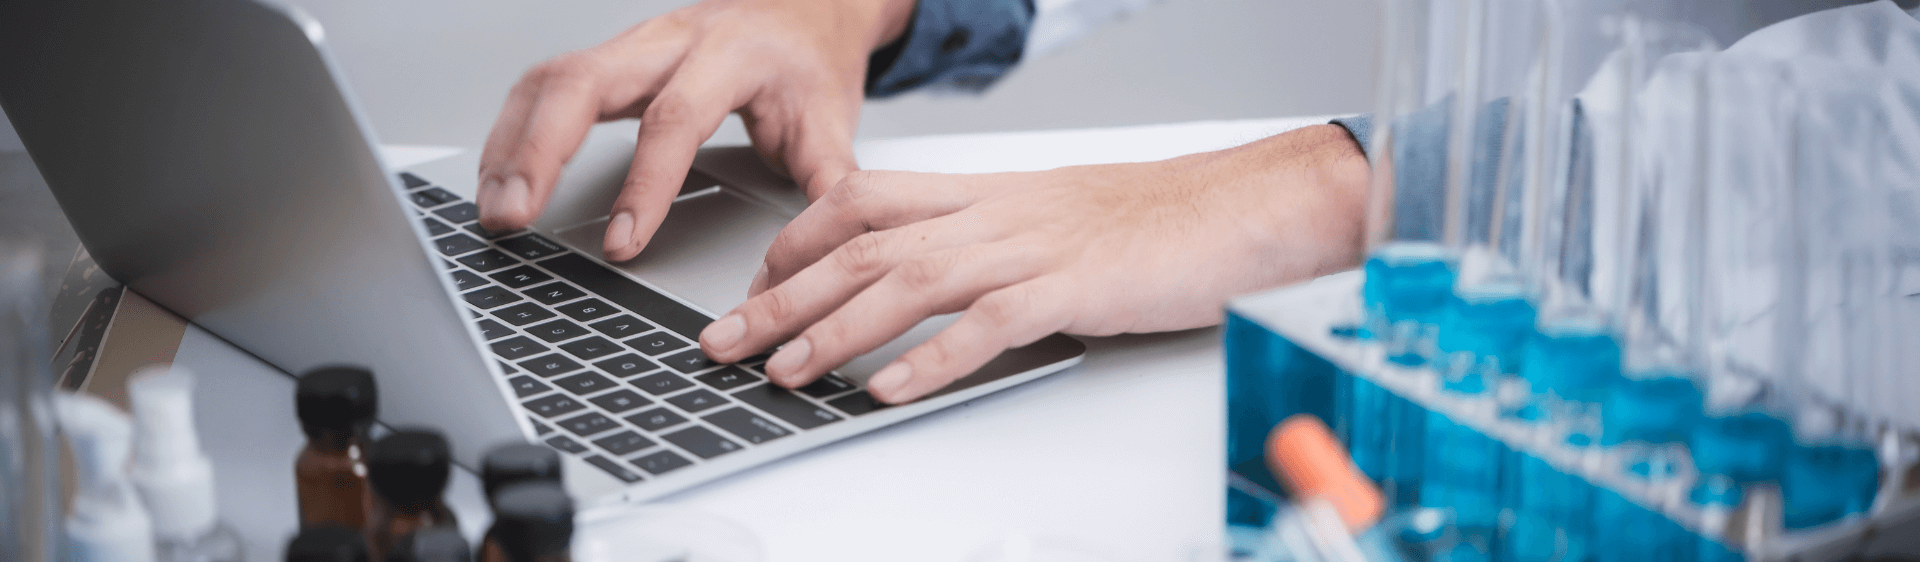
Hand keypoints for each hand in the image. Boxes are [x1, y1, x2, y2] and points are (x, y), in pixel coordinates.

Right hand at [476, 0, 913, 260]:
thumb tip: (826, 253)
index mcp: (731, 56)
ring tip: (495, 209)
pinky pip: (545, 86)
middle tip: (514, 216)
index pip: (675, 119)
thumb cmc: (811, 65)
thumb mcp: (833, 123)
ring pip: (551, 79)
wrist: (807, 7)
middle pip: (584, 81)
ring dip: (512, 143)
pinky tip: (501, 177)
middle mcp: (672, 40)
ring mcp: (634, 44)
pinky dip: (514, 132)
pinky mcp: (611, 59)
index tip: (621, 244)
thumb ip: (827, 185)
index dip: (645, 184)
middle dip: (539, 151)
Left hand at [697, 124, 1372, 402]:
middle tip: (725, 340)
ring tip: (786, 372)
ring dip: (836, 331)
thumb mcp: (1044, 218)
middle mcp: (992, 213)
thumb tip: (918, 282)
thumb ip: (979, 240)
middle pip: (862, 246)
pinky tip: (892, 390)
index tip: (756, 281)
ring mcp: (1029, 248)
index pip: (863, 199)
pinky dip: (934, 359)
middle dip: (782, 295)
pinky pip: (989, 323)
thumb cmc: (1146, 221)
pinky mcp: (1072, 288)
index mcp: (982, 193)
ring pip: (908, 281)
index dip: (798, 239)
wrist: (1235, 210)